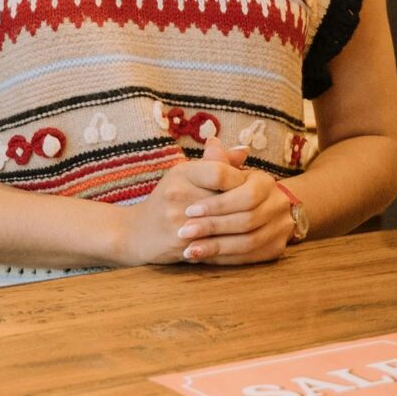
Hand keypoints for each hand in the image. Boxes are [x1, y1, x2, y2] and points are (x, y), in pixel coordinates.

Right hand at [113, 138, 251, 267]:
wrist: (136, 232)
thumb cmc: (168, 199)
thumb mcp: (187, 174)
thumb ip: (217, 163)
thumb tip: (245, 150)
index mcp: (182, 173)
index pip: (219, 171)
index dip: (240, 179)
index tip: (250, 187)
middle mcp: (177, 194)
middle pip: (225, 198)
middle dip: (246, 205)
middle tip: (260, 209)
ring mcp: (177, 221)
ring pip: (223, 224)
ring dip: (242, 226)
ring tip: (255, 225)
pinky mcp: (179, 244)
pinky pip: (214, 244)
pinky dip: (230, 244)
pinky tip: (242, 242)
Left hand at [178, 160, 296, 267]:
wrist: (263, 211)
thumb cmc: (230, 189)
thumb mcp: (222, 173)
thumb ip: (217, 161)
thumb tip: (212, 143)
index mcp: (265, 181)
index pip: (244, 193)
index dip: (216, 203)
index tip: (189, 210)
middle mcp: (279, 202)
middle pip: (246, 219)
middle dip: (212, 226)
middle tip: (183, 232)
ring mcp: (281, 227)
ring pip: (248, 241)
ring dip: (216, 247)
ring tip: (188, 249)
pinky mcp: (276, 249)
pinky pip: (250, 257)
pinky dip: (224, 258)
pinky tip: (203, 257)